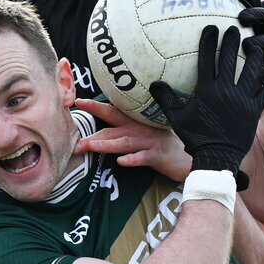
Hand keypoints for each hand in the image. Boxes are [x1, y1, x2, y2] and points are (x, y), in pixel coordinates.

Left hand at [73, 98, 190, 181]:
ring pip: (124, 143)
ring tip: (91, 147)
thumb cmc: (161, 146)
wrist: (188, 156)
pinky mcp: (158, 156)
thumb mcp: (142, 134)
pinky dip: (133, 159)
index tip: (78, 101)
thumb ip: (124, 131)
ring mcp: (148, 142)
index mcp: (133, 123)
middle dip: (93, 135)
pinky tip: (122, 162)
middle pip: (112, 130)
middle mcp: (139, 130)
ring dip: (107, 145)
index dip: (95, 106)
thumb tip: (100, 134)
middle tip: (76, 141)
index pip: (111, 112)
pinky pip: (143, 158)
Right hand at [150, 25, 263, 185]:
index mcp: (206, 90)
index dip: (209, 42)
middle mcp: (225, 91)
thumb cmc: (195, 138)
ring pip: (251, 71)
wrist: (216, 158)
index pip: (207, 60)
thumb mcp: (176, 119)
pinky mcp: (253, 111)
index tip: (211, 28)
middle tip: (235, 27)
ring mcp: (241, 100)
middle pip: (229, 60)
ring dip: (254, 56)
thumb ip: (166, 99)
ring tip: (257, 44)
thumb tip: (154, 84)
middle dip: (232, 41)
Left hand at [233, 0, 263, 110]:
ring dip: (257, 41)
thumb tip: (203, 21)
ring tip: (247, 45)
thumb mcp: (244, 38)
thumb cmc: (252, 52)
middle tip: (241, 17)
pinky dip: (263, 66)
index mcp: (260, 22)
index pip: (255, 4)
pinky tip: (254, 71)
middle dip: (254, 14)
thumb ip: (230, 29)